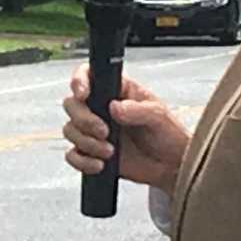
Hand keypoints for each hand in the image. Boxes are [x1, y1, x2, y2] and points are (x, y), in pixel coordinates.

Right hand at [62, 66, 189, 194]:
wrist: (171, 165)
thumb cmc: (168, 134)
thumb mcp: (158, 116)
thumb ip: (137, 109)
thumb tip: (115, 107)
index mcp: (116, 90)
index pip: (88, 75)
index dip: (79, 81)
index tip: (83, 94)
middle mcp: (101, 108)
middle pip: (72, 105)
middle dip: (84, 120)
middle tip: (104, 132)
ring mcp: (94, 131)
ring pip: (70, 130)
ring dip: (87, 143)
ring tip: (110, 151)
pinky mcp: (92, 152)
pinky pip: (73, 155)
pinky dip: (83, 162)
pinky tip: (101, 164)